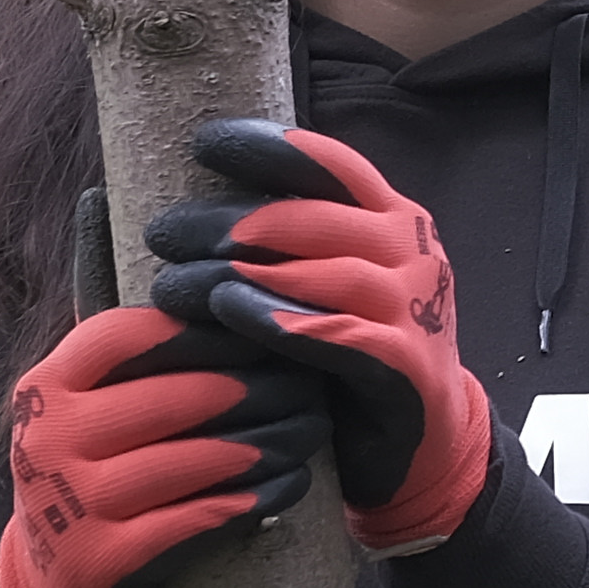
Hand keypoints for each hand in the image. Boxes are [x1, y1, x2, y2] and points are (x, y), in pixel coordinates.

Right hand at [0, 303, 324, 587]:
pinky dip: (247, 501)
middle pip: (168, 396)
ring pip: (185, 459)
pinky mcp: (98, 560)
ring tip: (310, 431)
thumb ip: (140, 363)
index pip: (128, 335)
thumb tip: (234, 293)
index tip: (265, 327)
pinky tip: (289, 486)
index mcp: (46, 387)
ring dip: (260, 444)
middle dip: (251, 387)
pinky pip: (190, 520)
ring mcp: (68, 503)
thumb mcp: (93, 413)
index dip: (202, 327)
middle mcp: (47, 439)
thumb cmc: (96, 480)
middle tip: (310, 384)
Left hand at [143, 118, 496, 554]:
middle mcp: (410, 252)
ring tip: (174, 282)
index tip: (202, 143)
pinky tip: (233, 314)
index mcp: (392, 219)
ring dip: (243, 272)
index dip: (268, 147)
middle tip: (163, 232)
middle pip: (314, 216)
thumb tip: (197, 203)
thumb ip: (290, 244)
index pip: (330, 164)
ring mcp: (414, 307)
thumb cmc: (355, 357)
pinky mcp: (406, 365)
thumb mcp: (329, 286)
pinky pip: (341, 335)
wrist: (426, 444)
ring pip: (324, 271)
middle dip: (231, 219)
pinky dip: (283, 321)